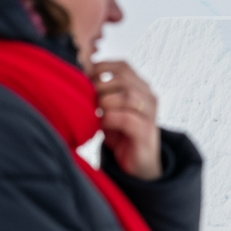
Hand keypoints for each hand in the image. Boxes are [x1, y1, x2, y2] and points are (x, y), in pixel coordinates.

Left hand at [89, 61, 161, 180]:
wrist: (136, 164)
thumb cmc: (120, 132)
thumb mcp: (108, 107)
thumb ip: (100, 89)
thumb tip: (80, 70)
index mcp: (140, 87)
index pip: (123, 66)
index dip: (101, 68)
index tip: (85, 79)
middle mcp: (148, 97)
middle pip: (123, 78)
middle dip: (100, 86)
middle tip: (88, 99)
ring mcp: (150, 114)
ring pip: (128, 95)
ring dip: (105, 102)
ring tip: (96, 111)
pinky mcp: (147, 132)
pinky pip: (126, 118)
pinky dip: (109, 119)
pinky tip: (102, 124)